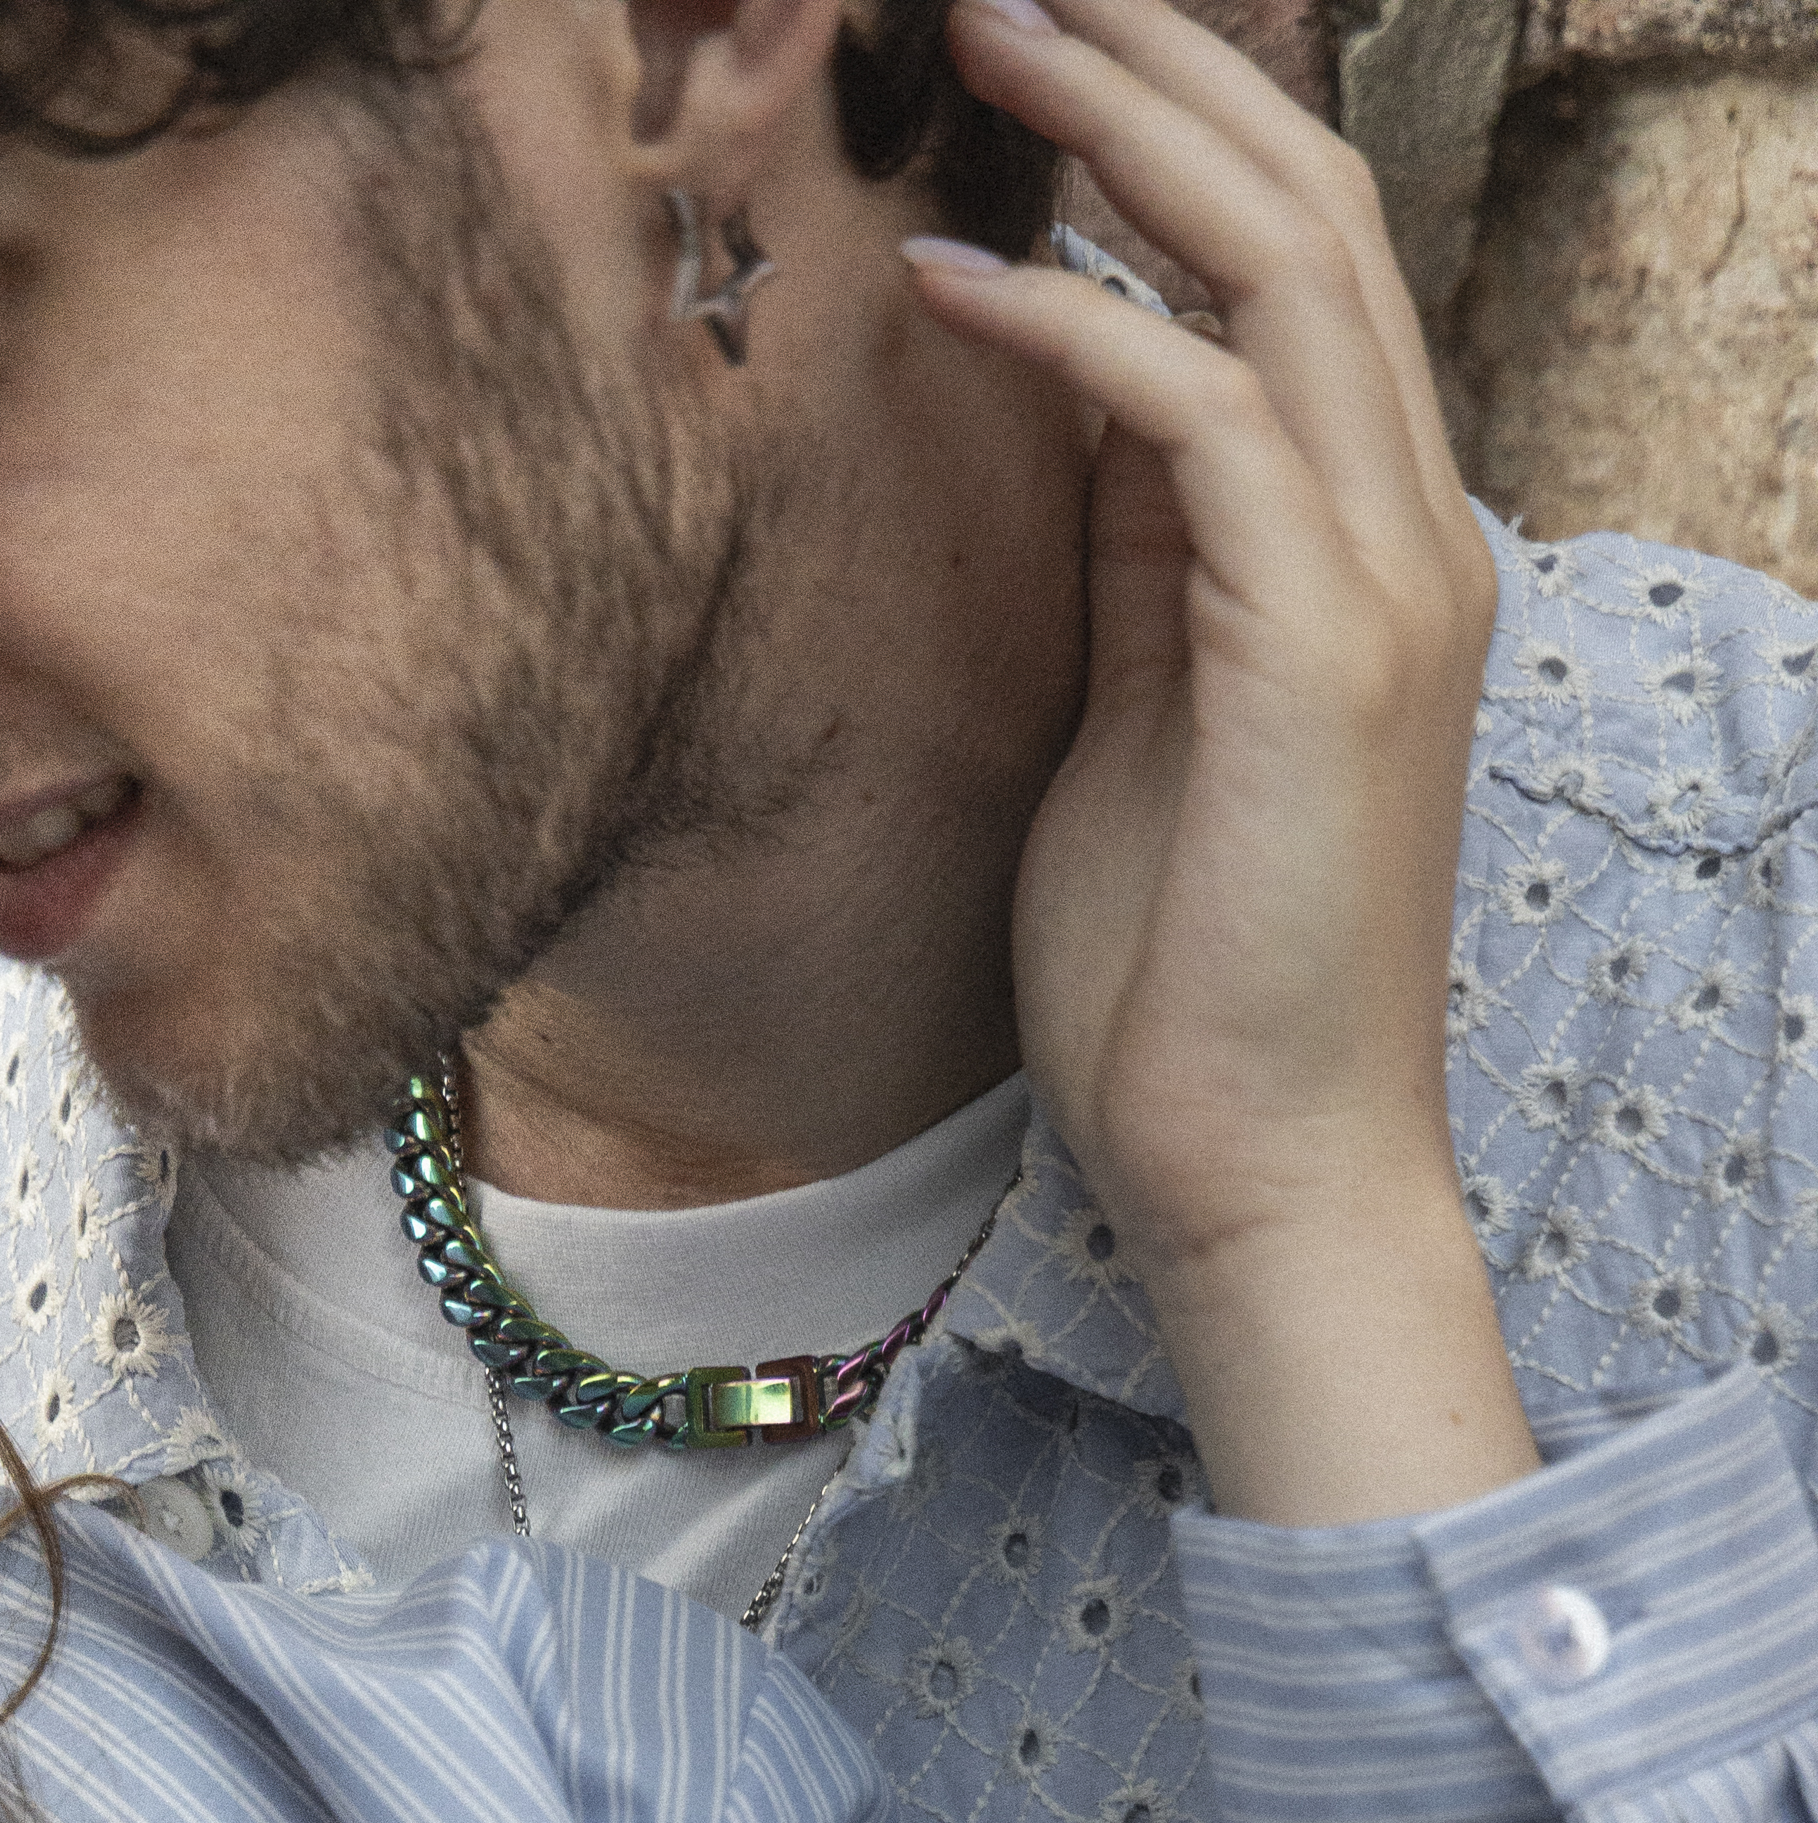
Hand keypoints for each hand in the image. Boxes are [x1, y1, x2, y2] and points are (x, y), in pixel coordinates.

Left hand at [906, 0, 1535, 1527]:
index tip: (1045, 54)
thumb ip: (1136, 567)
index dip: (1178, 135)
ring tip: (980, 38)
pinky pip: (1199, 418)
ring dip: (1121, 138)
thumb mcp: (1139, 729)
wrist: (1265, 1174)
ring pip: (1279, 266)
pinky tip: (954, 286)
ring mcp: (1380, 577)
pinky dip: (1074, 334)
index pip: (1295, 267)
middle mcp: (1402, 527)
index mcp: (1365, 544)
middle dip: (1158, 69)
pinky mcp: (1321, 647)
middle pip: (1303, 209)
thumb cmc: (1183, 990)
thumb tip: (1077, 412)